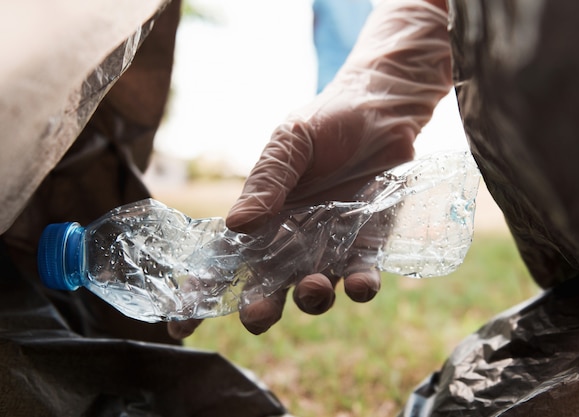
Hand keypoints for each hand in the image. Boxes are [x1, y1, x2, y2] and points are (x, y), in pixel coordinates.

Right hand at [168, 0, 451, 337]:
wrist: (381, 110)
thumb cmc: (326, 122)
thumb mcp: (290, 142)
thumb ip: (267, 182)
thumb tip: (236, 224)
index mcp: (262, 218)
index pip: (224, 261)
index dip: (200, 294)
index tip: (180, 325)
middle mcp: (292, 242)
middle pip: (268, 289)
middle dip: (259, 309)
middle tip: (256, 314)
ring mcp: (330, 249)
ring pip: (314, 293)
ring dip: (311, 299)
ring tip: (314, 285)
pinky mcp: (368, 247)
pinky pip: (362, 279)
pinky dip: (360, 287)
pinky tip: (359, 284)